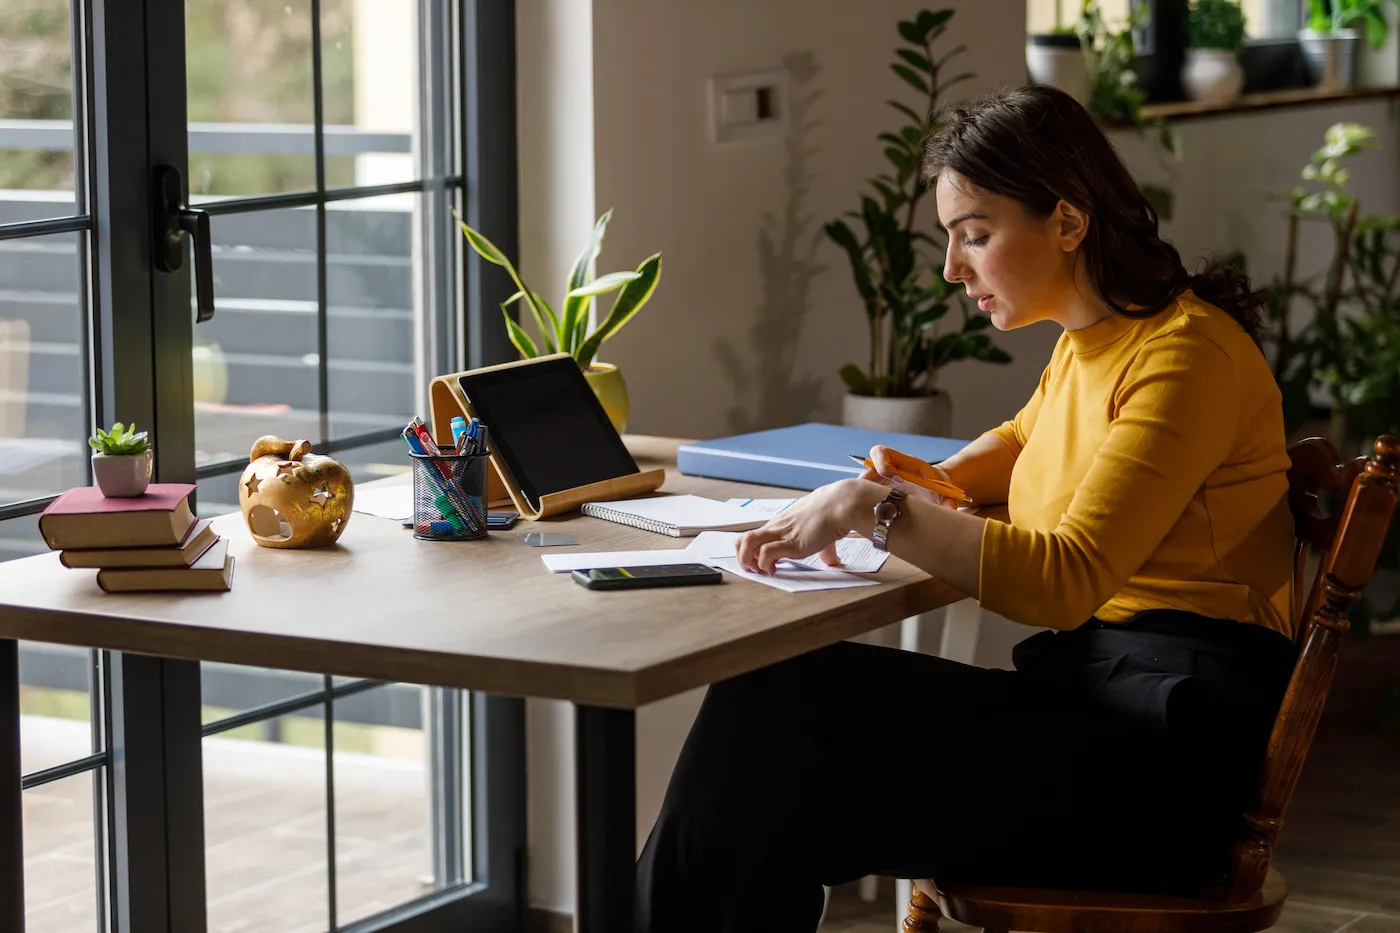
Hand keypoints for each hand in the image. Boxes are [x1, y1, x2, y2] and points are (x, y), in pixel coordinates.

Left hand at [735, 479, 879, 573]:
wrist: (841, 504)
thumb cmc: (833, 513)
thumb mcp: (822, 532)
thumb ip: (825, 548)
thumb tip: (832, 561)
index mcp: (781, 523)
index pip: (754, 535)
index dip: (750, 551)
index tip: (759, 563)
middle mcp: (777, 527)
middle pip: (743, 539)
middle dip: (743, 558)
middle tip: (755, 569)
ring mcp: (782, 533)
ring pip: (747, 543)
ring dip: (747, 560)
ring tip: (759, 571)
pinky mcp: (790, 542)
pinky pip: (765, 553)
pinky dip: (765, 565)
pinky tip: (775, 569)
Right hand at [860, 445, 959, 509]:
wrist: (937, 489)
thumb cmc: (939, 487)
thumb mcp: (944, 491)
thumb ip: (947, 499)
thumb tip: (950, 508)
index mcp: (904, 462)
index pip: (882, 453)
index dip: (881, 464)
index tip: (890, 478)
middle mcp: (890, 468)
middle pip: (868, 466)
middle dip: (866, 481)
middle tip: (870, 497)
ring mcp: (883, 479)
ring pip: (865, 481)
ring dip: (864, 493)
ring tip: (869, 507)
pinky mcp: (881, 490)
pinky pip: (867, 492)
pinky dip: (867, 501)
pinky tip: (873, 513)